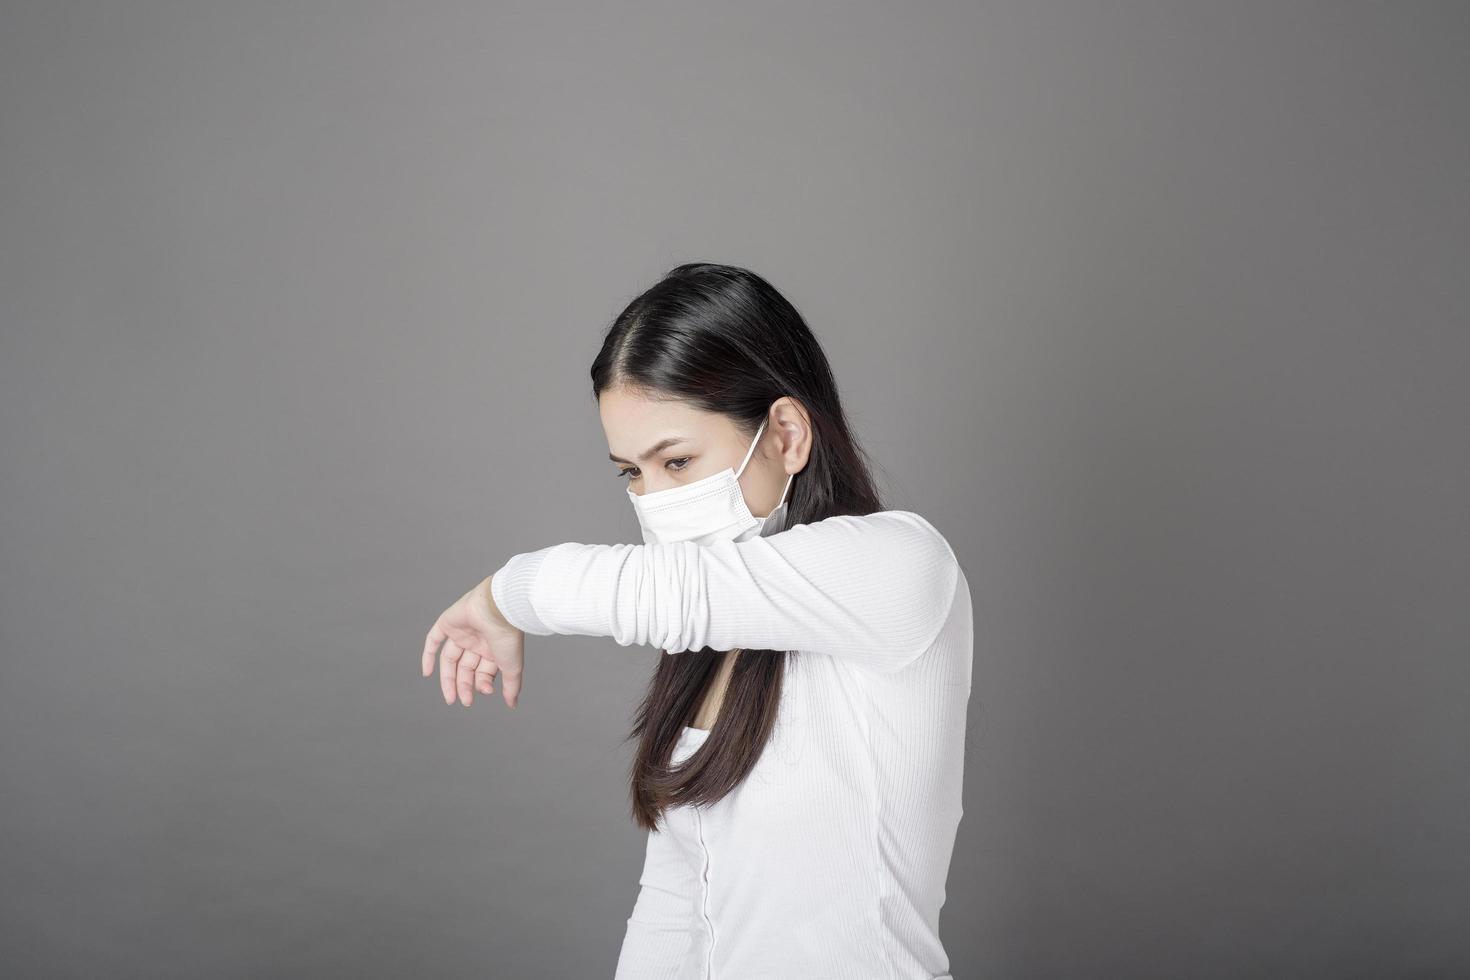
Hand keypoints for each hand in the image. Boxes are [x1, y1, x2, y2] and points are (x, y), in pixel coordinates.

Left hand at [421, 575, 523, 708]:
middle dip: (465, 685)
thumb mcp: (512, 667)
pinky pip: (434, 640)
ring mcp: (461, 631)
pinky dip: (428, 655)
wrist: (500, 609)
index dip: (482, 683)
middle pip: (466, 668)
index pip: (483, 671)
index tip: (485, 691)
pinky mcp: (448, 622)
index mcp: (492, 649)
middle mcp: (477, 640)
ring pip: (450, 659)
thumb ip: (512, 687)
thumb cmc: (509, 636)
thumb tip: (512, 705)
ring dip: (448, 679)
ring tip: (450, 698)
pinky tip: (426, 673)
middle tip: (465, 701)